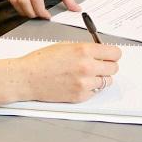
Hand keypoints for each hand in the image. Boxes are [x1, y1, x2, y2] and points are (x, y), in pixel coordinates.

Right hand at [0, 43, 120, 106]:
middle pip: (114, 68)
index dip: (112, 54)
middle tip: (99, 65)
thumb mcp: (66, 46)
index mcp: (84, 50)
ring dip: (100, 78)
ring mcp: (84, 83)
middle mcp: (87, 67)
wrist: (27, 78)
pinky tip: (78, 83)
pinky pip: (95, 92)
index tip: (110, 55)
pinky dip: (90, 88)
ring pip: (107, 81)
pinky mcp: (80, 96)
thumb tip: (101, 52)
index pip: (115, 53)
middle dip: (108, 66)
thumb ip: (85, 49)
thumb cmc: (42, 61)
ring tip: (86, 75)